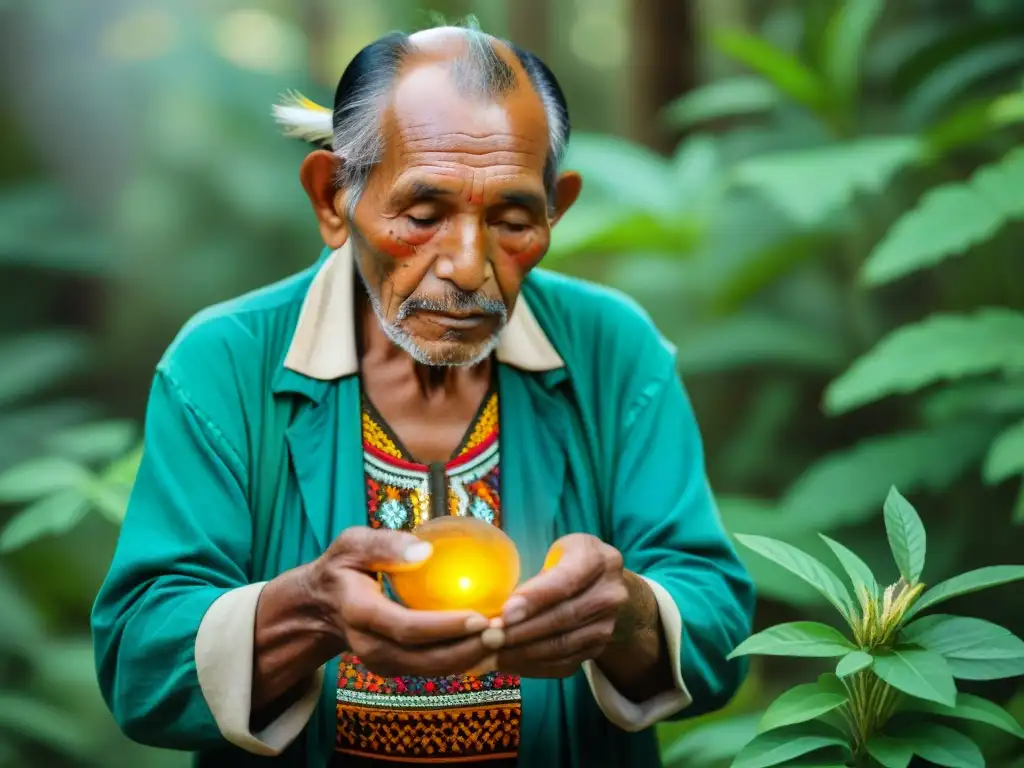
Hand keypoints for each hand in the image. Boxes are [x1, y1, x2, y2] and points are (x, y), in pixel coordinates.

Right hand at [307, 526, 500, 676]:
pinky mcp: (394, 667)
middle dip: (468, 650)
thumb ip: (384, 544)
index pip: (407, 628)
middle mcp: (370, 647)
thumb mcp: (353, 544)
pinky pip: (432, 667)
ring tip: (504, 638)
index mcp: (360, 614)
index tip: (480, 616)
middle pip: (424, 659)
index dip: (444, 627)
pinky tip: (489, 641)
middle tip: (504, 631)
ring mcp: (382, 662)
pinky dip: (461, 658)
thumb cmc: (344, 567)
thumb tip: (425, 549)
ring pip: (431, 669)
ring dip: (470, 658)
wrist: (320, 607)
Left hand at [494, 533, 629, 677]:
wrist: (609, 587)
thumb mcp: (558, 552)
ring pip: (562, 645)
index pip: (565, 581)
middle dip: (521, 631)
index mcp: (598, 560)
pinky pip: (564, 662)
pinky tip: (509, 663)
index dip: (534, 598)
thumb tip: (495, 602)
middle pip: (562, 617)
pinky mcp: (599, 648)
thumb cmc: (572, 562)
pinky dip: (533, 666)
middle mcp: (609, 594)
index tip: (505, 614)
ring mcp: (607, 625)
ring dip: (523, 652)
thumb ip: (536, 573)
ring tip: (492, 653)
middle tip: (489, 638)